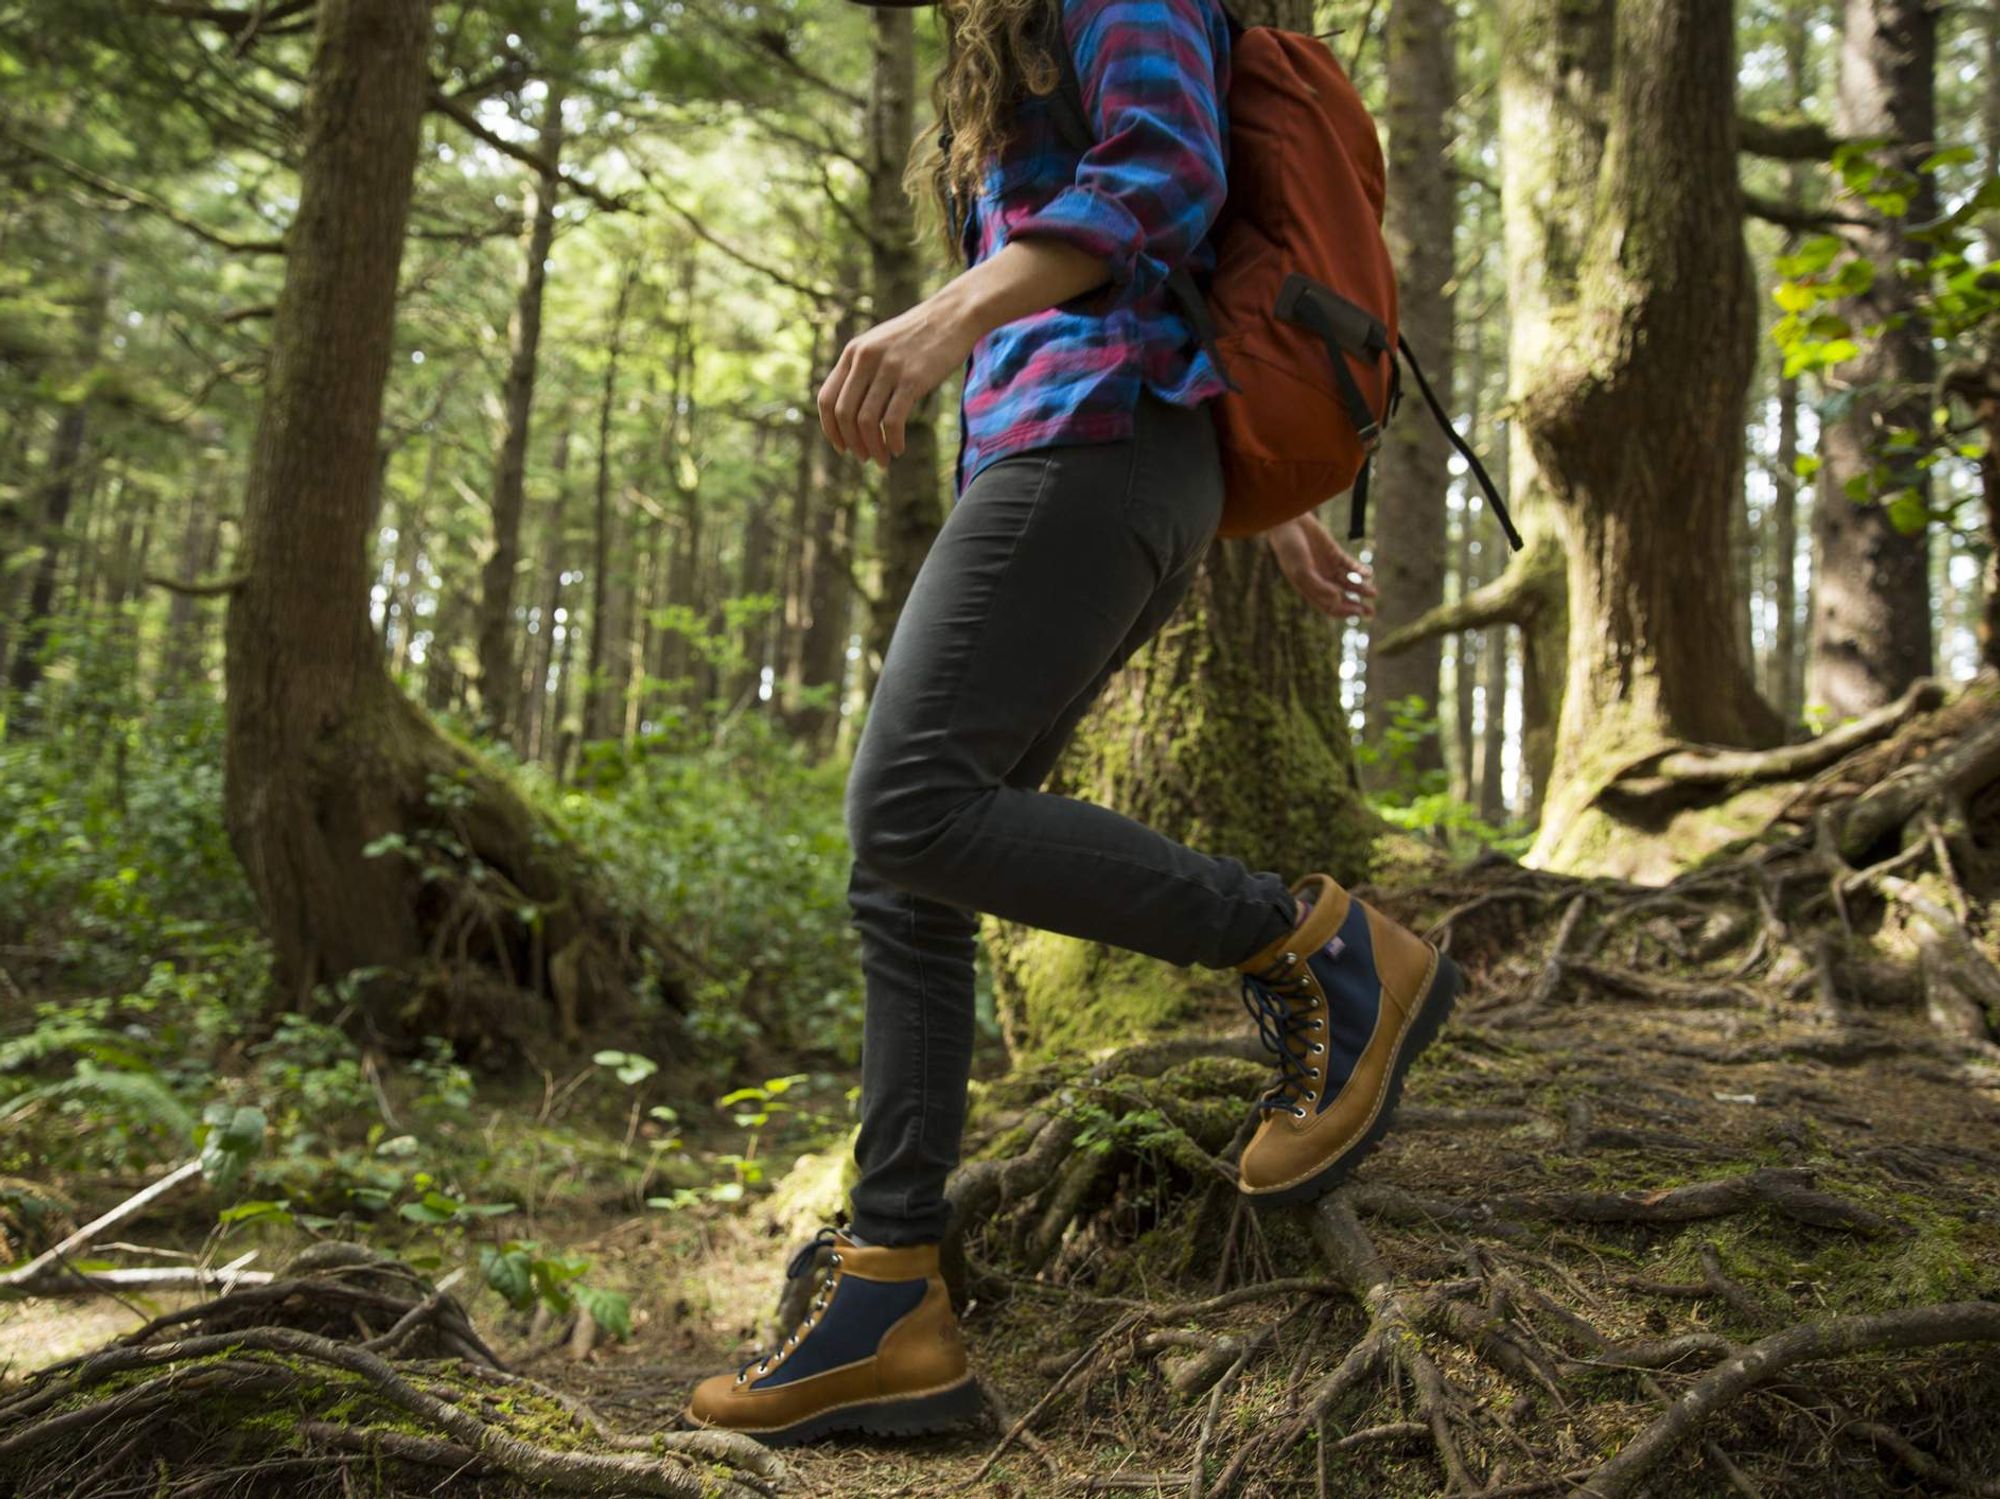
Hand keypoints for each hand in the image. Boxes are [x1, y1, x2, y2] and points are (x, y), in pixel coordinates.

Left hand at [818, 296, 977, 466]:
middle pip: (844, 414)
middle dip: (851, 443)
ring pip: (866, 421)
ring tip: (882, 460)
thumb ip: (864, 369)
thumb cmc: (920, 335)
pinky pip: (893, 420)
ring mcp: (888, 368)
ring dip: (872, 447)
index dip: (830, 429)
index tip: (841, 447)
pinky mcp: (912, 379)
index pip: (826, 398)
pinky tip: (898, 449)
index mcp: (853, 352)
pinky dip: (892, 441)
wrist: (954, 315)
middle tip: (864, 458)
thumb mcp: (881, 345)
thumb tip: (853, 410)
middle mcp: (865, 359)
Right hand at [1267, 512, 1377, 618]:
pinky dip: (1360, 570)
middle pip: (1342, 598)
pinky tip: (1368, 574)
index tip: (1358, 613)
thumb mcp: (1302, 570)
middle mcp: (1320, 580)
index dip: (1344, 612)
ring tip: (1374, 593)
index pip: (1329, 607)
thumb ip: (1319, 586)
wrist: (1289, 524)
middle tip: (1371, 612)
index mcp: (1310, 589)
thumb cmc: (1290, 549)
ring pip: (1349, 583)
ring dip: (1362, 589)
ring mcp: (1328, 567)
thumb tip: (1338, 598)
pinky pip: (1350, 565)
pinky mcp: (1335, 553)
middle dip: (1357, 606)